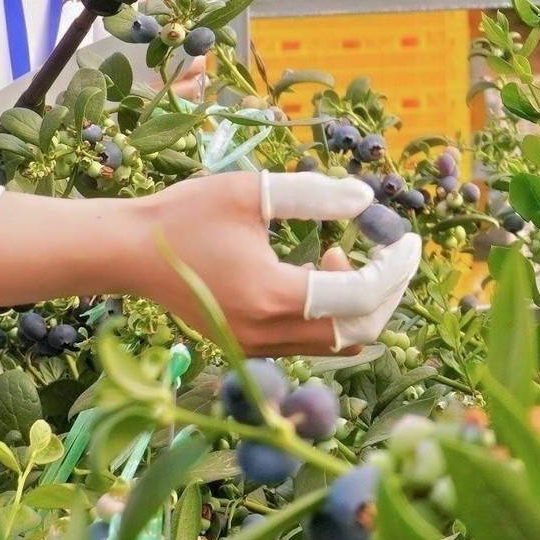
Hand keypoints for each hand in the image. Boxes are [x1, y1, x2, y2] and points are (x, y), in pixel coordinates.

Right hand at [113, 171, 422, 355]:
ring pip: (336, 344)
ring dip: (358, 304)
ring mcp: (255, 347)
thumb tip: (365, 199)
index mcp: (272, 296)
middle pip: (358, 330)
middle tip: (391, 251)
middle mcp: (267, 333)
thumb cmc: (186, 214)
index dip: (396, 269)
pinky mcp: (247, 347)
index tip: (411, 240)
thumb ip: (313, 194)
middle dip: (386, 291)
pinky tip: (316, 271)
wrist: (128, 252)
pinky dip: (330, 313)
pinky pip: (309, 342)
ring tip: (340, 254)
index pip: (361, 296)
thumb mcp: (252, 191)